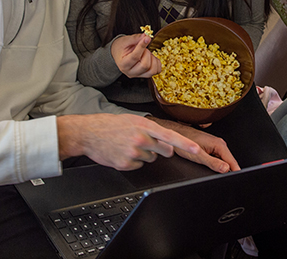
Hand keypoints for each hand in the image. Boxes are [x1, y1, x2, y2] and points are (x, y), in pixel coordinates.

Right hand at [57, 113, 200, 170]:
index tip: (197, 150)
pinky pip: (139, 166)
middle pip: (165, 151)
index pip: (170, 136)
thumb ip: (152, 130)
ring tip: (129, 146)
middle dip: (161, 150)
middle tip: (146, 143)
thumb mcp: (133, 120)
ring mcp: (133, 152)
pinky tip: (123, 153)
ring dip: (145, 155)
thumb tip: (167, 142)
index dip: (186, 145)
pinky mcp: (126, 164)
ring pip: (152, 159)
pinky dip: (133, 162)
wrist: (89, 133)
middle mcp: (140, 138)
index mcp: (144, 125)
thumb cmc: (111, 125)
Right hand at [111, 34, 160, 78]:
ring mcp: (139, 75)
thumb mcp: (126, 41)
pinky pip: (157, 71)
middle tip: (144, 48)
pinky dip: (157, 63)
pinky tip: (151, 58)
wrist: (119, 53)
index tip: (147, 38)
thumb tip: (146, 36)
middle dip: (147, 53)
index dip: (142, 47)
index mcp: (123, 64)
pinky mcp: (146, 75)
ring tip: (147, 53)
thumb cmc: (121, 47)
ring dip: (153, 59)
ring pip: (153, 70)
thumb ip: (135, 38)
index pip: (135, 57)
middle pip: (145, 65)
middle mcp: (130, 72)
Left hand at [148, 117, 240, 173]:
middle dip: (228, 171)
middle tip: (224, 179)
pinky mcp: (210, 147)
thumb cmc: (182, 141)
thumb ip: (213, 163)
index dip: (235, 172)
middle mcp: (219, 144)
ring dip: (221, 167)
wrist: (173, 133)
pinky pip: (217, 158)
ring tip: (216, 173)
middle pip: (229, 162)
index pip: (233, 162)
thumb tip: (226, 169)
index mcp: (219, 145)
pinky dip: (216, 164)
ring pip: (223, 160)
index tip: (236, 180)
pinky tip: (210, 167)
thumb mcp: (198, 156)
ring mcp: (214, 145)